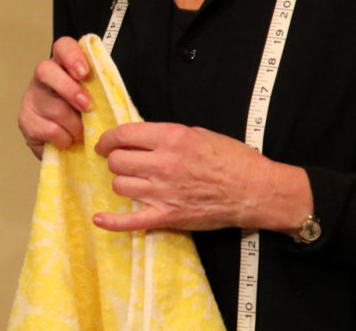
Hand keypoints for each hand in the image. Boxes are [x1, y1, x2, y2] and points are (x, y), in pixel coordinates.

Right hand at [18, 36, 92, 158]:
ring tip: (82, 133)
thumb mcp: (98, 99)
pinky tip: (66, 140)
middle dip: (69, 89)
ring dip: (74, 125)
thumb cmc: (87, 116)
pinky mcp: (25, 121)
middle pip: (46, 70)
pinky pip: (47, 129)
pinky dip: (63, 139)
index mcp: (63, 65)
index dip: (72, 56)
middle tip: (87, 106)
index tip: (85, 73)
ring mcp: (31, 98)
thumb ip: (102, 90)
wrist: (71, 145)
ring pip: (52, 107)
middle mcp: (43, 78)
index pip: (62, 47)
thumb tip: (113, 93)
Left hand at [93, 122, 310, 232]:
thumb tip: (141, 138)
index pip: (123, 135)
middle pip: (116, 161)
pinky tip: (98, 218)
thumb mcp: (197, 133)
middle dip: (115, 160)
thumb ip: (166, 136)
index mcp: (170, 138)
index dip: (108, 139)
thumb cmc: (232, 159)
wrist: (256, 190)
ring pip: (119, 185)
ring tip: (132, 182)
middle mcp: (163, 164)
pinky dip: (112, 222)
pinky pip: (130, 221)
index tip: (105, 144)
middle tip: (123, 162)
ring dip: (122, 182)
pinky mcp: (168, 217)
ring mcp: (163, 192)